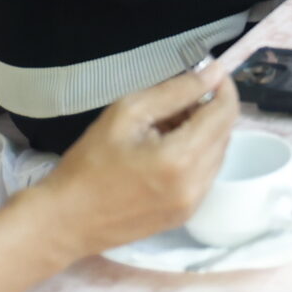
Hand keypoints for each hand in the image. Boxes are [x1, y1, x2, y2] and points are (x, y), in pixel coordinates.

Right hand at [39, 68, 236, 257]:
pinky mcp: (185, 215)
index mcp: (181, 159)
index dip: (223, 86)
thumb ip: (176, 91)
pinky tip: (166, 148)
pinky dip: (196, 154)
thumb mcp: (128, 113)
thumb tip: (214, 72)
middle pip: (225, 132)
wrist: (66, 221)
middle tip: (176, 98)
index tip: (208, 71)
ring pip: (218, 153)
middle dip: (210, 108)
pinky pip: (206, 174)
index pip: (225, 112)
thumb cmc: (90, 163)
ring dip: (203, 131)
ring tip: (167, 124)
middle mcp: (197, 185)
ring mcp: (193, 204)